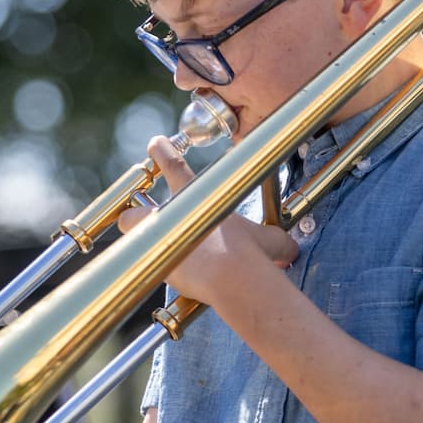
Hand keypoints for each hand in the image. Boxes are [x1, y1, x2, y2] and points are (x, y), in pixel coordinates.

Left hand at [118, 135, 296, 307]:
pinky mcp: (157, 269)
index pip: (174, 166)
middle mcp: (171, 216)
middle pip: (134, 211)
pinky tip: (166, 277)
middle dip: (136, 215)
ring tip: (150, 251)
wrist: (233, 279)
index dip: (163, 153)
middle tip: (141, 218)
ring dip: (137, 241)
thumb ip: (277, 243)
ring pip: (132, 237)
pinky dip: (154, 271)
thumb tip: (291, 251)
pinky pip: (145, 267)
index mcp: (197, 198)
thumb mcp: (270, 242)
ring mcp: (159, 243)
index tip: (156, 143)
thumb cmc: (252, 253)